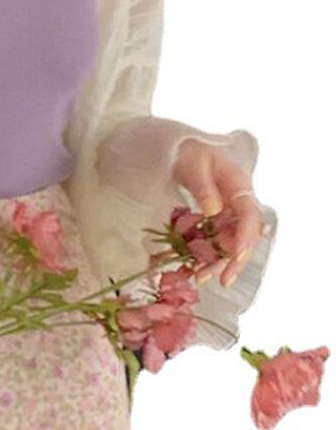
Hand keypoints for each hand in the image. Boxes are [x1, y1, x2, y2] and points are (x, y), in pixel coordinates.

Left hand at [172, 137, 266, 287]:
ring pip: (229, 243)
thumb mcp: (193, 165)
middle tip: (222, 280)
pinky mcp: (213, 222)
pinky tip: (194, 270)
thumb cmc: (188, 152)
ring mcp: (226, 214)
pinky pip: (213, 242)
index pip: (250, 215)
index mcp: (239, 186)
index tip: (235, 256)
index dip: (245, 237)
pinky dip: (205, 256)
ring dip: (218, 262)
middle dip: (234, 260)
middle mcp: (237, 203)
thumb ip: (203, 187)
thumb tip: (213, 210)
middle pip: (243, 235)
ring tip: (202, 279)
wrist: (178, 150)